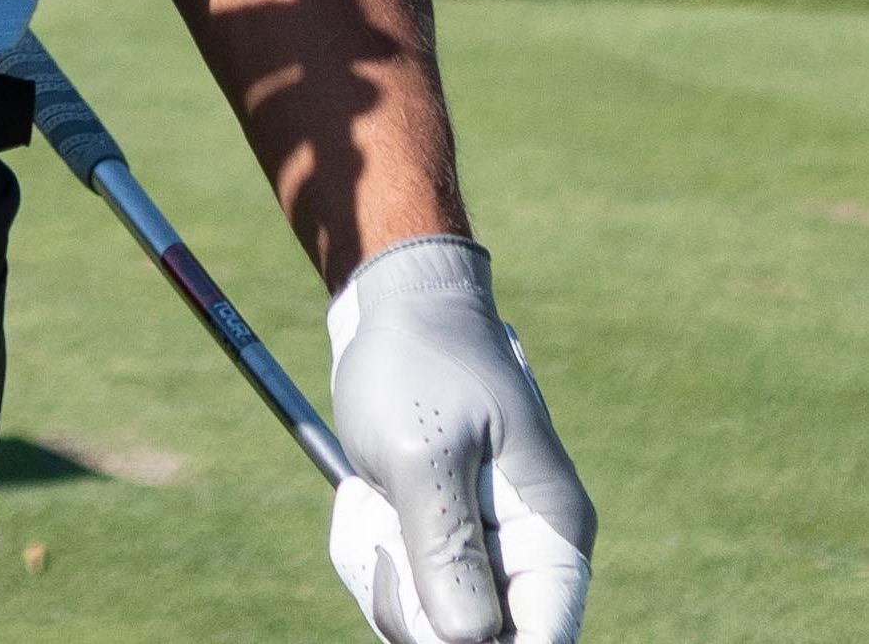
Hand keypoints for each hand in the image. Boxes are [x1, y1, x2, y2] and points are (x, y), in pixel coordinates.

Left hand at [327, 239, 593, 643]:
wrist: (396, 306)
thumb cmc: (416, 363)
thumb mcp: (421, 453)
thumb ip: (447, 548)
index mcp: (552, 534)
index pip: (544, 641)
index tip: (429, 627)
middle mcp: (531, 553)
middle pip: (480, 643)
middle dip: (415, 611)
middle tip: (377, 541)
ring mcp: (490, 549)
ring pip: (438, 625)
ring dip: (386, 579)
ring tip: (366, 504)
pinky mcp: (451, 541)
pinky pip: (413, 591)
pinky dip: (377, 560)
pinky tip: (364, 505)